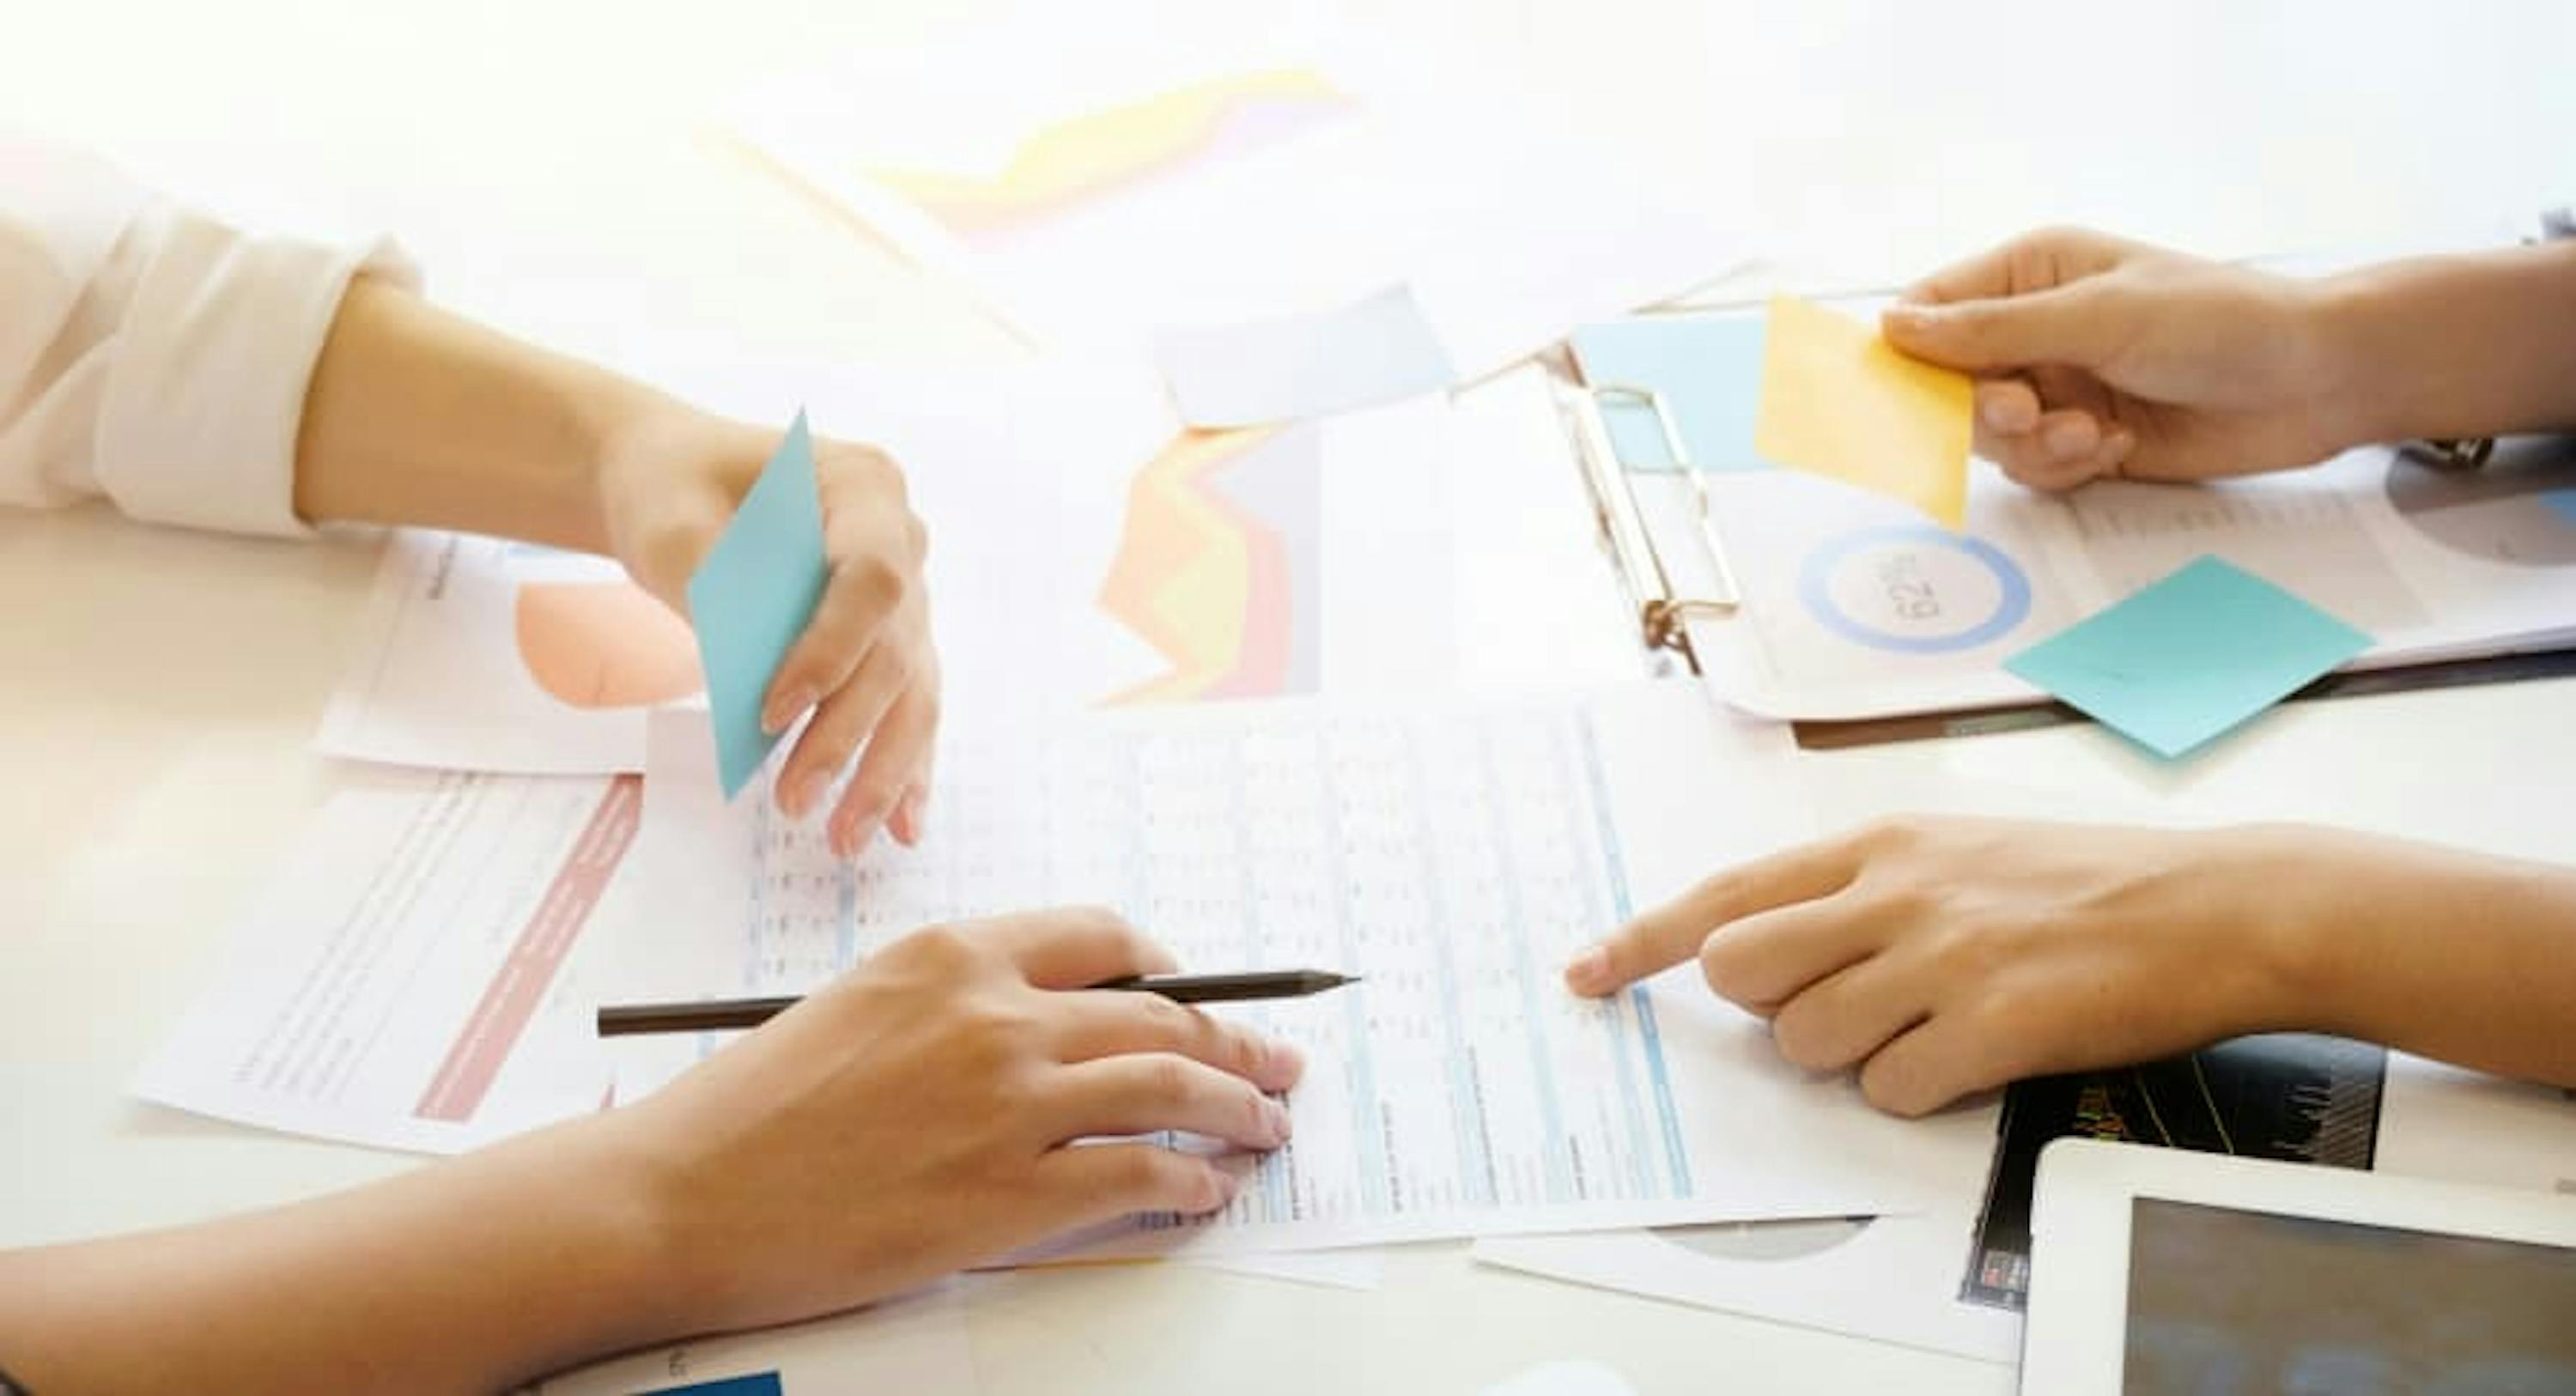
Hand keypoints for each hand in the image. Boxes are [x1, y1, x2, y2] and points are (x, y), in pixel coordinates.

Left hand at [597, 406, 937, 855]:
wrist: (678, 485)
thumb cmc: (675, 487)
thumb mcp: (672, 521)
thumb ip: (713, 586)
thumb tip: (748, 676)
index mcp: (865, 485)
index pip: (872, 578)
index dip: (832, 650)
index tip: (771, 711)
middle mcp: (904, 539)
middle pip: (894, 650)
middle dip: (847, 733)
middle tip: (796, 799)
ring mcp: (906, 594)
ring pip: (912, 692)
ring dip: (882, 770)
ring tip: (845, 836)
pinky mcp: (889, 641)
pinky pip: (906, 707)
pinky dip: (901, 768)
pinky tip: (899, 828)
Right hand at [603, 908, 1303, 1334]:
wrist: (683, 1193)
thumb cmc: (751, 1111)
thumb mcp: (858, 1008)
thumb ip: (957, 1004)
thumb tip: (1045, 1030)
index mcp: (953, 954)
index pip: (1103, 939)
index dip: (1168, 970)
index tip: (1195, 994)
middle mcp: (994, 1015)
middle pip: (1160, 1015)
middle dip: (1235, 1041)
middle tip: (1275, 1062)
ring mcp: (1008, 1104)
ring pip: (1170, 1089)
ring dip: (1237, 1108)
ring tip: (1265, 1126)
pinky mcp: (1009, 1194)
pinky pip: (1139, 1176)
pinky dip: (1189, 1183)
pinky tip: (1204, 1191)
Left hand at [1562, 816, 2311, 1115]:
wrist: (2220, 905)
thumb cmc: (2088, 882)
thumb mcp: (1958, 848)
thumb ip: (1860, 887)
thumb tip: (1770, 942)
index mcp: (1880, 842)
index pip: (1723, 893)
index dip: (1641, 940)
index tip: (1586, 971)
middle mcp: (1896, 891)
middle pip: (1743, 972)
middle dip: (1768, 1008)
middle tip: (1843, 1004)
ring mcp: (1942, 956)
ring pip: (1809, 1041)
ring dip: (1851, 1056)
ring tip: (1932, 1024)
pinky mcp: (1994, 1022)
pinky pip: (1891, 1089)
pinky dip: (1917, 1091)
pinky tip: (1973, 1056)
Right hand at [1879, 227, 2355, 490]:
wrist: (2315, 382)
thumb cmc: (2220, 322)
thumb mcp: (2100, 316)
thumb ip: (1994, 329)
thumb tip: (1892, 328)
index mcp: (2029, 274)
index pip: (1930, 312)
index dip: (1909, 357)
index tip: (1911, 398)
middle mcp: (2034, 329)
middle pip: (1948, 386)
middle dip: (1984, 410)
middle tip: (2030, 412)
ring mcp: (2059, 386)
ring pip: (1988, 437)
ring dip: (2033, 445)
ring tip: (2092, 434)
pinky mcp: (2084, 439)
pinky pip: (2031, 470)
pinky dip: (2064, 467)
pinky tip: (2117, 447)